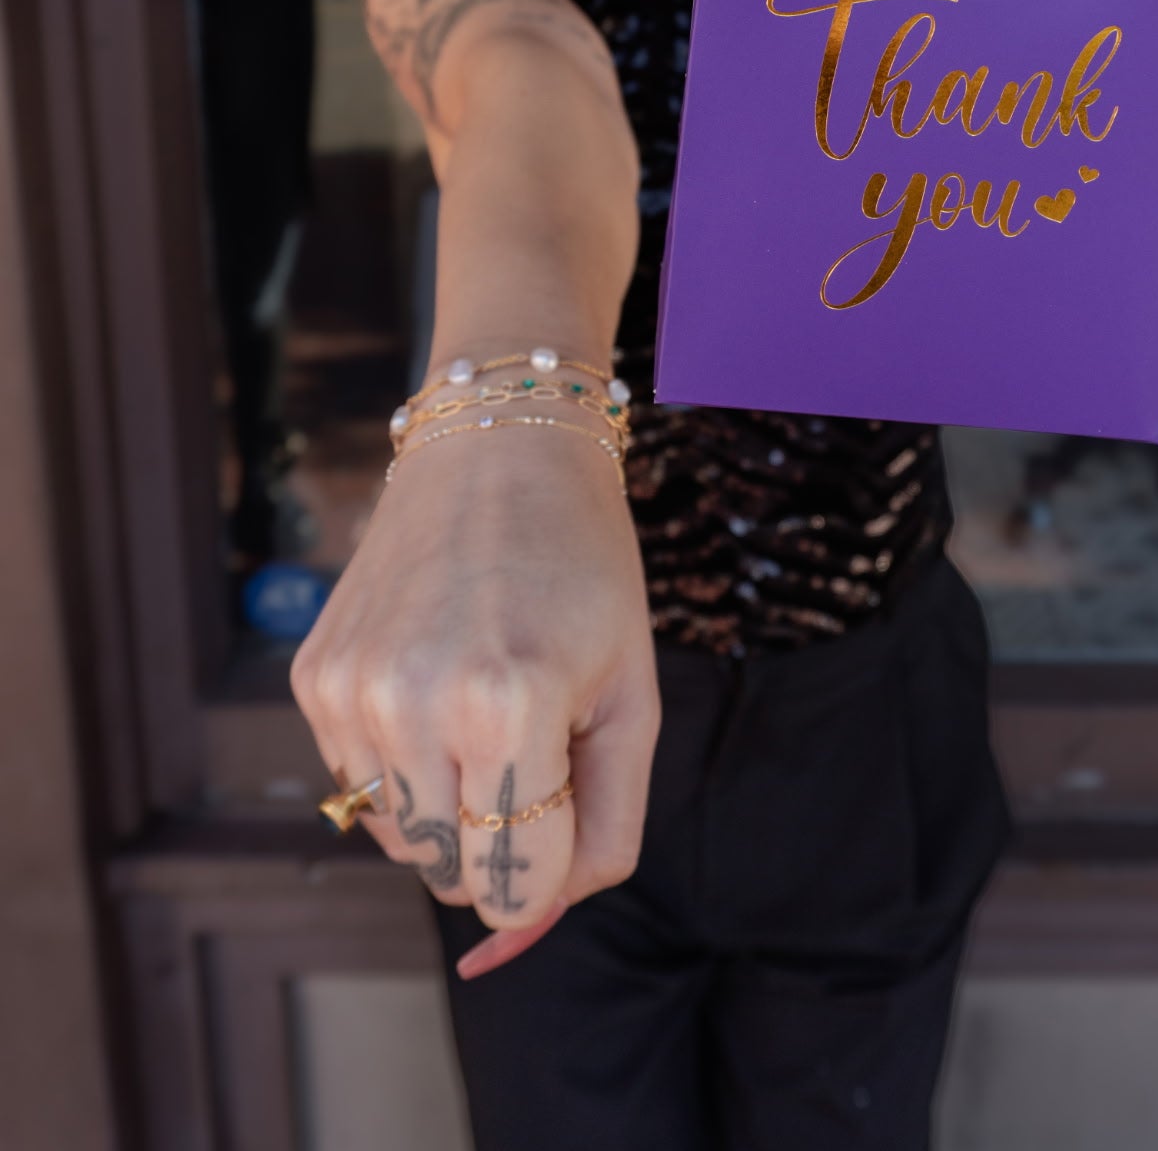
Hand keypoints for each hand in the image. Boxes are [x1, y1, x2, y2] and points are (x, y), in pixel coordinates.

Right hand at [291, 425, 657, 979]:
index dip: (553, 869)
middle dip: (504, 838)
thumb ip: (609, 825)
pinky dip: (404, 763)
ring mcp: (352, 690)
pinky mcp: (314, 678)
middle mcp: (413, 702)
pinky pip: (359, 786)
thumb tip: (544, 915)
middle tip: (536, 742)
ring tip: (487, 705)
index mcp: (509, 705)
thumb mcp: (634, 695)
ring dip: (451, 804)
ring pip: (401, 840)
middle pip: (453, 874)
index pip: (516, 885)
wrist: (498, 450)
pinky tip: (437, 681)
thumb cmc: (585, 571)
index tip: (570, 808)